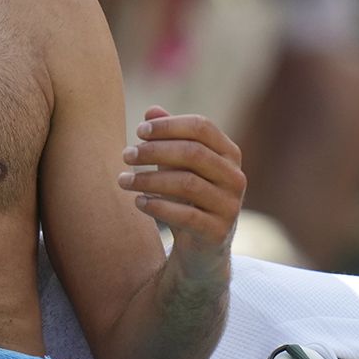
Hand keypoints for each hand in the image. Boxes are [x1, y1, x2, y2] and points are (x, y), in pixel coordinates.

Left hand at [118, 106, 245, 260]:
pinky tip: (138, 202)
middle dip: (154, 151)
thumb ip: (168, 137)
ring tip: (123, 181)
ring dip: (149, 179)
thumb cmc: (187, 197)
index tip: (138, 131)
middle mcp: (236, 177)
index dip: (168, 125)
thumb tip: (151, 111)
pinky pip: (185, 215)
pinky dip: (158, 206)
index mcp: (229, 153)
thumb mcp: (177, 165)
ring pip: (187, 184)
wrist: (201, 248)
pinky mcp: (217, 232)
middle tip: (126, 155)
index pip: (201, 126)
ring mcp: (230, 206)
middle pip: (193, 153)